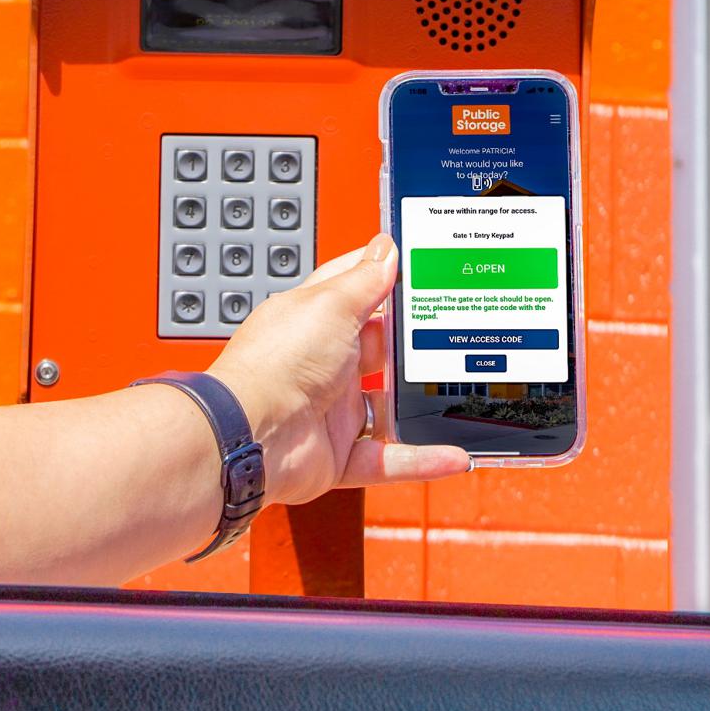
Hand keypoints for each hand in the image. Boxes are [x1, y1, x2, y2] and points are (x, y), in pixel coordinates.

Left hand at [208, 233, 470, 506]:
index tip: (422, 268)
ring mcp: (332, 410)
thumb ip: (364, 281)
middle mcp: (323, 365)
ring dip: (421, 405)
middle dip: (415, 344)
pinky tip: (453, 453)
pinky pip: (389, 459)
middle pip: (380, 351)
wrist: (250, 437)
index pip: (354, 290)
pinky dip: (422, 460)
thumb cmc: (275, 365)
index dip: (385, 276)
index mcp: (314, 321)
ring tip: (459, 392)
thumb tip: (385, 250)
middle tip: (457, 331)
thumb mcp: (330, 306)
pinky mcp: (340, 454)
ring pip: (389, 407)